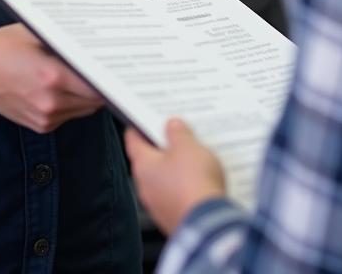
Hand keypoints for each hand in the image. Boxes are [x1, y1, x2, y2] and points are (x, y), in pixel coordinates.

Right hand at [0, 24, 103, 132]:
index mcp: (54, 76)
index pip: (99, 84)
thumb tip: (95, 42)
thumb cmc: (4, 47)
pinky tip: (65, 87)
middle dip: (103, 85)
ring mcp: (47, 117)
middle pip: (96, 99)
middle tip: (108, 69)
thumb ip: (66, 42)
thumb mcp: (37, 33)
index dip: (112, 77)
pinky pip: (70, 115)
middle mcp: (53, 101)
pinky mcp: (42, 126)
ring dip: (90, 96)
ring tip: (86, 76)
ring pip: (85, 109)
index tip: (119, 67)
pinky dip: (74, 103)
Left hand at [125, 118, 226, 235]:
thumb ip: (178, 132)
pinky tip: (200, 181)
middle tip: (177, 134)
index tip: (141, 118)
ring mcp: (159, 204)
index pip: (133, 141)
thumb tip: (172, 125)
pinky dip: (185, 187)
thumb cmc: (193, 183)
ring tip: (194, 158)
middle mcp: (146, 187)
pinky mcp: (173, 216)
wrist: (208, 224)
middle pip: (150, 160)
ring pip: (164, 179)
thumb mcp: (187, 146)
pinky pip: (176, 195)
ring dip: (175, 168)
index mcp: (143, 165)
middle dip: (162, 147)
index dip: (137, 126)